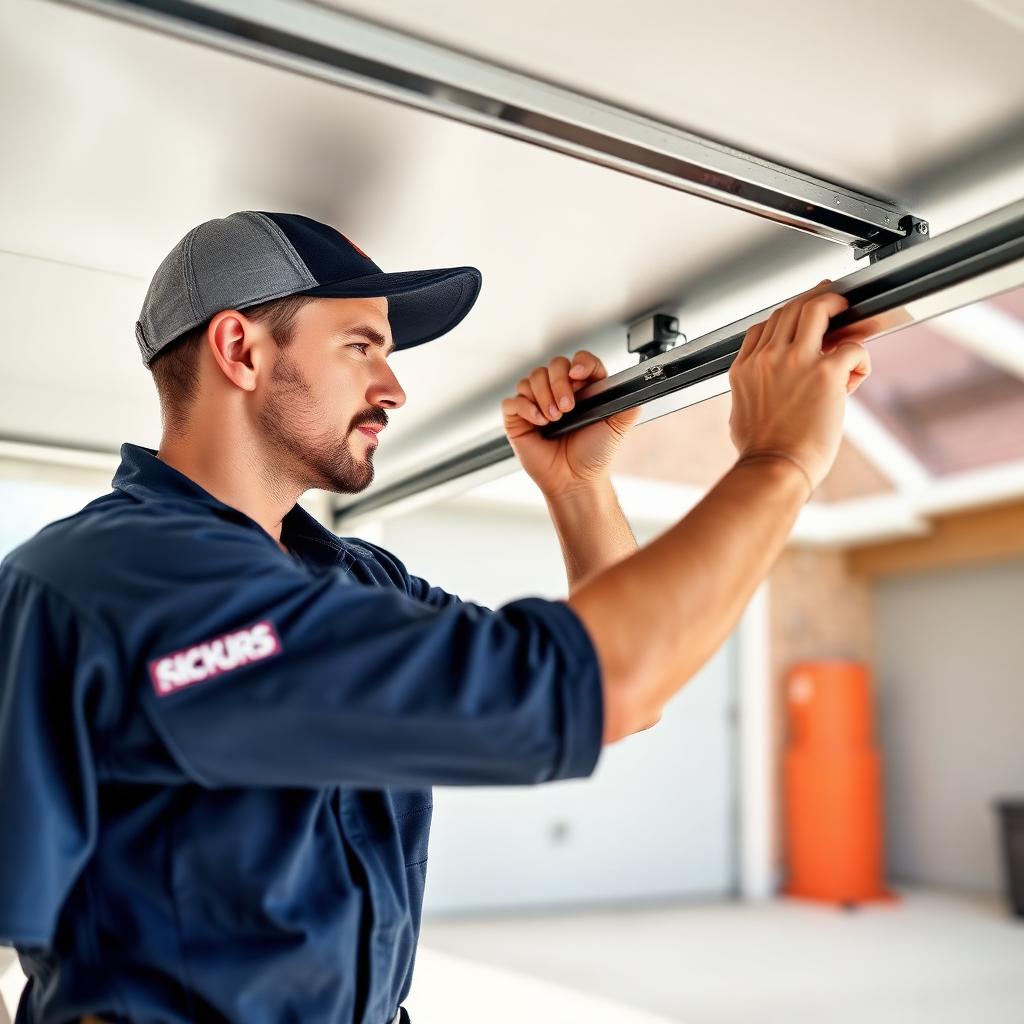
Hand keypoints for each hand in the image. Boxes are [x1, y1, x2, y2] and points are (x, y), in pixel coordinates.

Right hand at [501, 350, 640, 497]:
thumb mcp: (618, 425)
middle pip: (553, 365)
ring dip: (543, 396)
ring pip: (532, 378)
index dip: (579, 363)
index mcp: (583, 390)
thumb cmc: (594, 455)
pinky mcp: (519, 418)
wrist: (576, 479)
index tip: (578, 375)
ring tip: (554, 419)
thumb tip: (637, 383)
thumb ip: (628, 401)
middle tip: (567, 408)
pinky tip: (539, 422)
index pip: (579, 361)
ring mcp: (537, 403)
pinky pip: (513, 400)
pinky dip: (525, 407)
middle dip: (559, 383)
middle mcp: (559, 392)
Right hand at [728, 279, 872, 491]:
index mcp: (745, 369)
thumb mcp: (740, 413)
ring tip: (846, 310)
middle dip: (813, 301)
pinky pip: (852, 347)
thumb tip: (763, 390)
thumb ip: (752, 391)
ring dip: (835, 305)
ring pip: (816, 309)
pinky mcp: (826, 373)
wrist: (774, 469)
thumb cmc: (760, 452)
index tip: (800, 322)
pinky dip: (860, 358)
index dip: (786, 318)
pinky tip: (856, 375)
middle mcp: (767, 358)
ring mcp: (796, 361)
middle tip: (830, 302)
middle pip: (790, 310)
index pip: (764, 326)